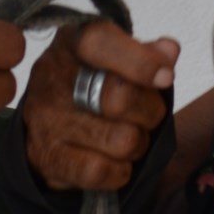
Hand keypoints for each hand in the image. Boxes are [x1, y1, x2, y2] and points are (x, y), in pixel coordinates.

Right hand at [22, 19, 177, 192]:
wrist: (43, 128)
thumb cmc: (89, 86)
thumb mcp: (112, 60)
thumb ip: (144, 53)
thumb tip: (169, 50)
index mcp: (70, 42)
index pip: (99, 41)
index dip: (140, 60)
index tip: (166, 77)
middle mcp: (51, 76)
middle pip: (121, 96)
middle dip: (151, 112)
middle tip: (147, 115)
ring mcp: (45, 118)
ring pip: (122, 140)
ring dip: (138, 145)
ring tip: (129, 138)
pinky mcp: (46, 156)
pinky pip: (100, 171)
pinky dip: (119, 172)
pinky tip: (116, 163)